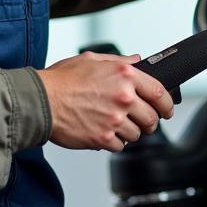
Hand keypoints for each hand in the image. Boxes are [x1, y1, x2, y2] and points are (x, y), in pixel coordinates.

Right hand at [36, 52, 173, 151]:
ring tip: (114, 125)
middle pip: (151, 118)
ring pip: (137, 134)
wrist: (40, 101)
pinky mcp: (103, 138)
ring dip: (129, 132)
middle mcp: (123, 97)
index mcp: (124, 75)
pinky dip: (115, 142)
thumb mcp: (92, 60)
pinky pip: (120, 146)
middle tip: (141, 122)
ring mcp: (115, 119)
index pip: (159, 93)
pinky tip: (104, 133)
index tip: (166, 110)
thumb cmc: (61, 80)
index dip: (166, 104)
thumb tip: (138, 60)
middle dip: (149, 122)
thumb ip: (119, 61)